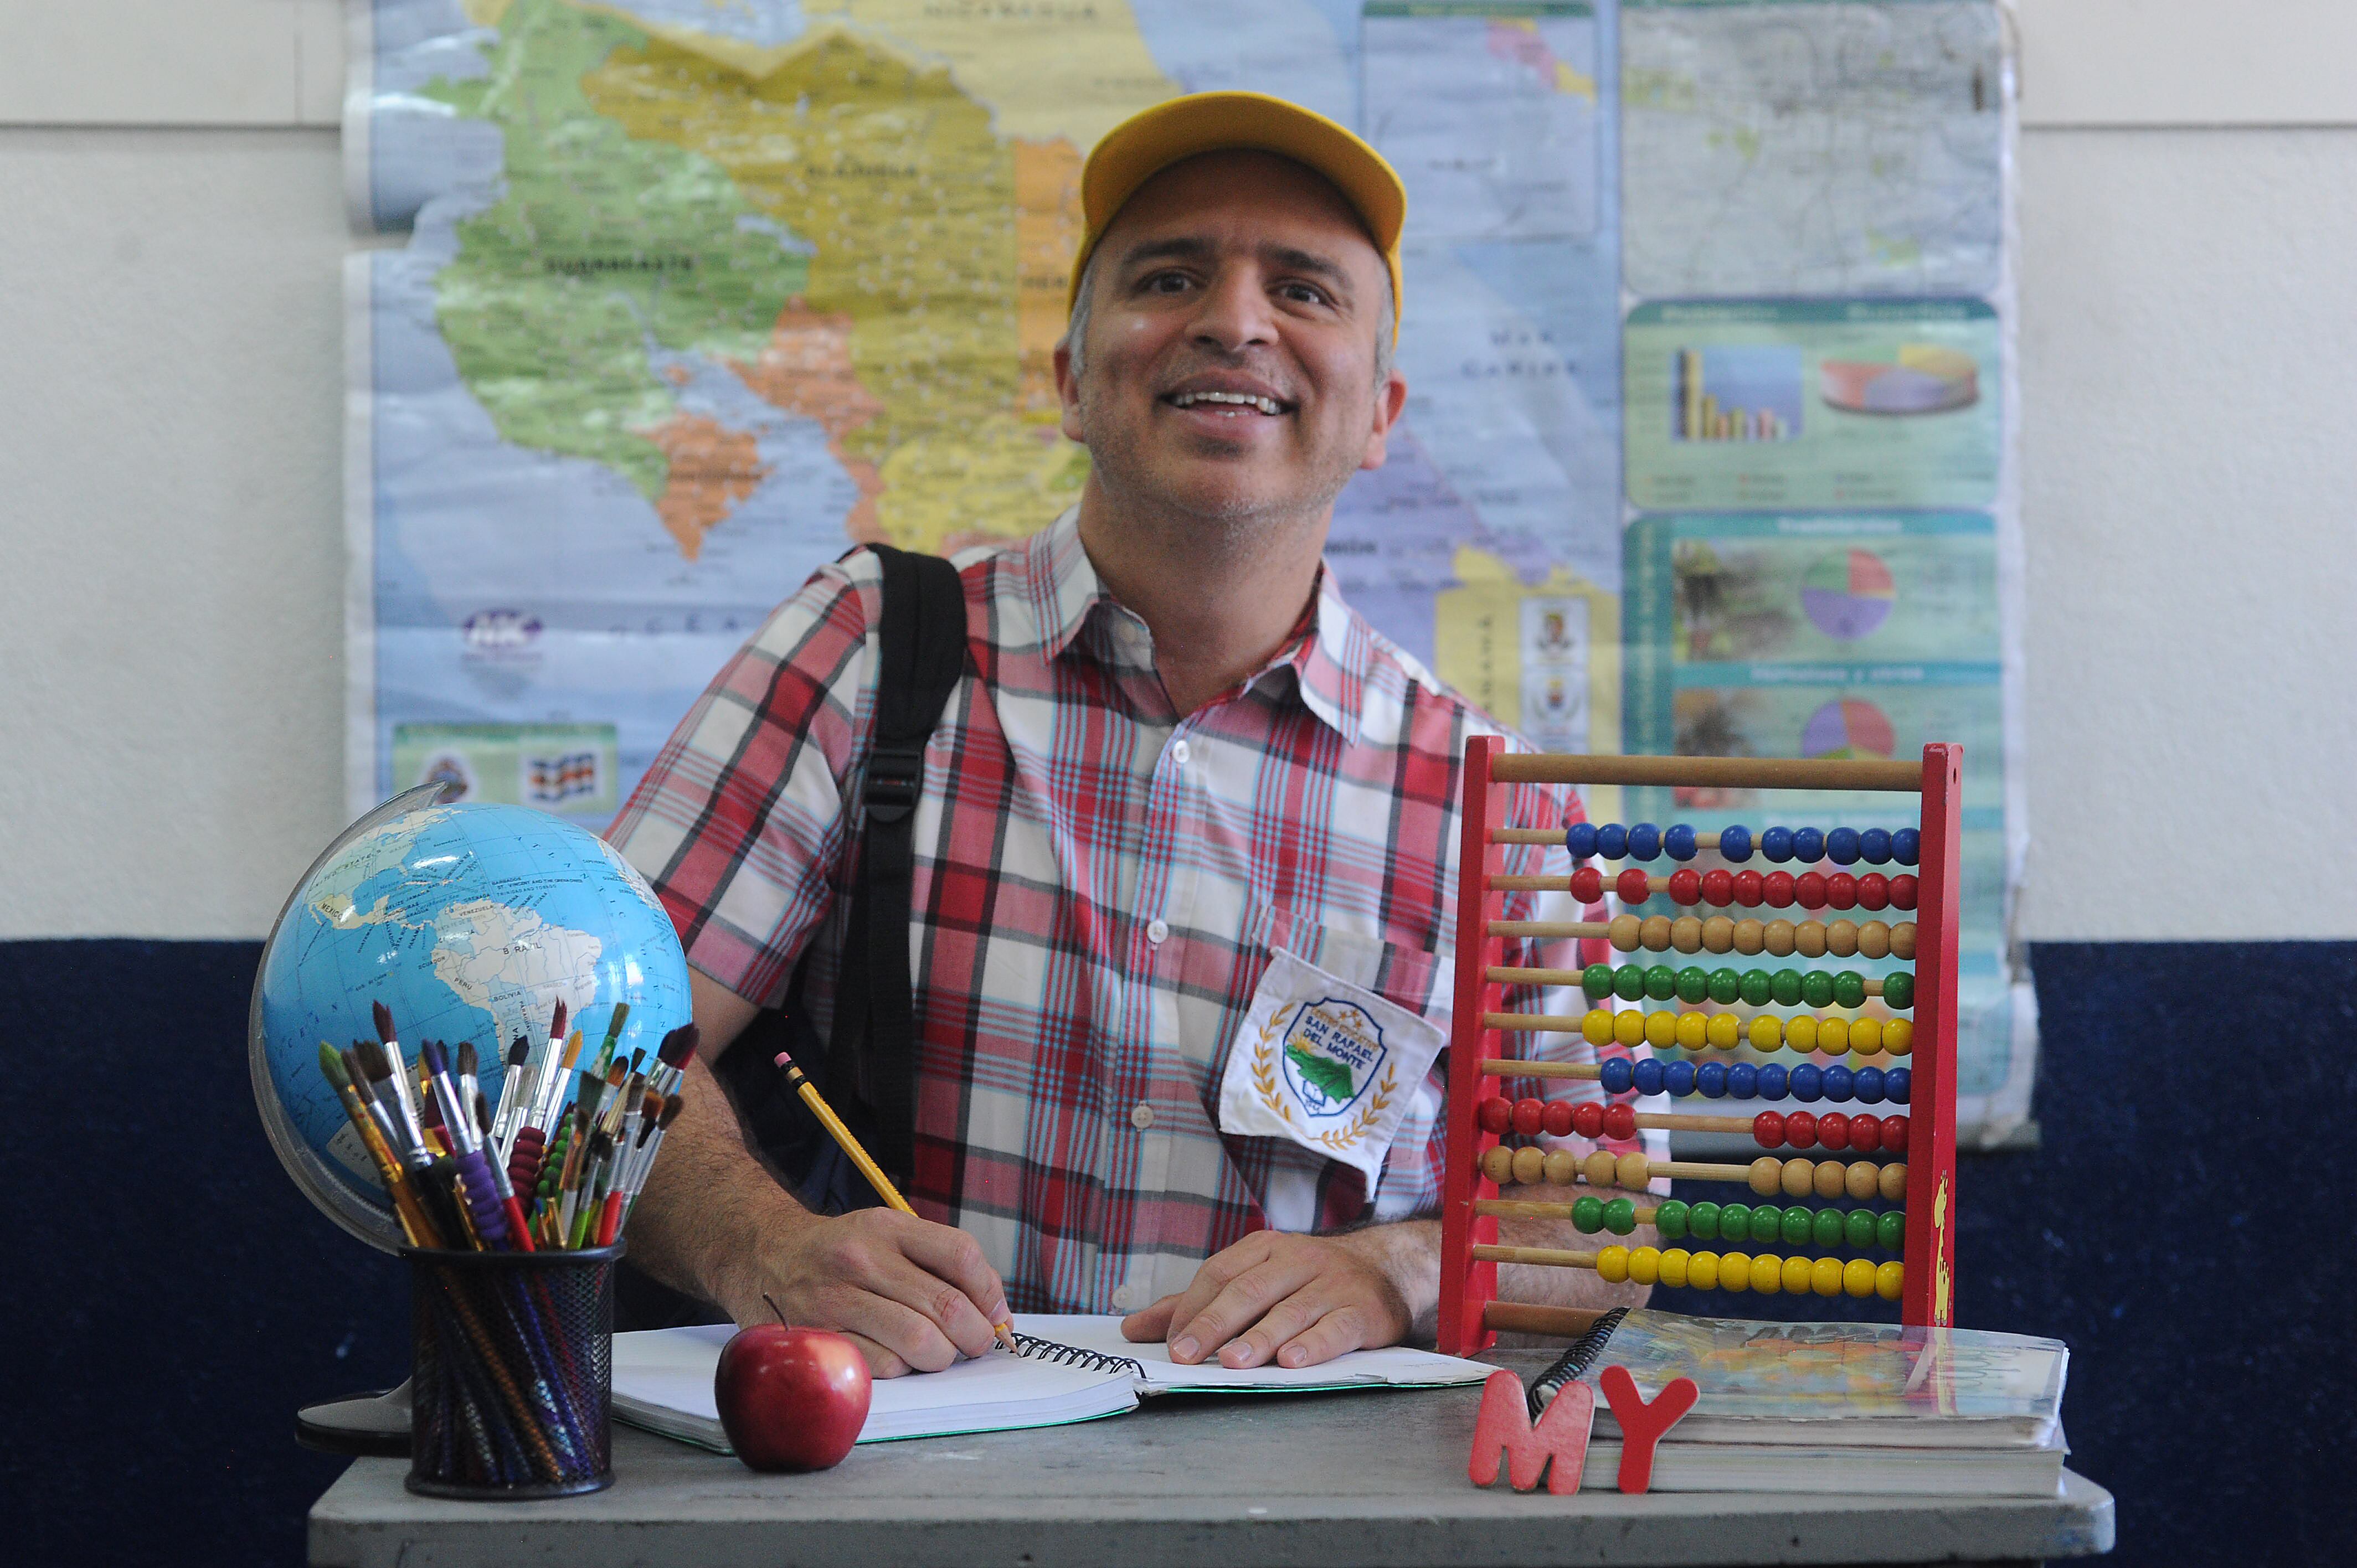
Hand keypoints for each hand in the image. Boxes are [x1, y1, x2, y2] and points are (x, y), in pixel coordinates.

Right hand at [714, 1206, 1010, 1378]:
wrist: (759, 1254)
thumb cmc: (838, 1253)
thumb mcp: (885, 1235)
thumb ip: (939, 1263)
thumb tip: (996, 1312)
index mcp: (887, 1227)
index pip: (961, 1255)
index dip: (991, 1293)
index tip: (996, 1316)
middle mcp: (861, 1258)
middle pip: (946, 1305)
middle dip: (975, 1336)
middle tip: (976, 1345)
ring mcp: (835, 1299)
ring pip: (919, 1341)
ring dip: (942, 1358)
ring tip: (938, 1355)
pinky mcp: (817, 1336)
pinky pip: (883, 1365)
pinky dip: (902, 1369)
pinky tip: (898, 1360)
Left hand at [1118, 1231, 1412, 1370]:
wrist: (1389, 1270)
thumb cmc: (1307, 1281)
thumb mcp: (1256, 1279)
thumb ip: (1198, 1304)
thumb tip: (1133, 1327)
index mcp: (1266, 1249)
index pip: (1220, 1273)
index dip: (1193, 1307)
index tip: (1170, 1341)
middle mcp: (1298, 1260)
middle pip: (1249, 1290)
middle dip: (1214, 1324)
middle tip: (1185, 1355)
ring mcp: (1332, 1284)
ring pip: (1290, 1311)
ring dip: (1259, 1338)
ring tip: (1231, 1363)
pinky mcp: (1362, 1311)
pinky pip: (1335, 1327)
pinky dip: (1313, 1344)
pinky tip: (1292, 1361)